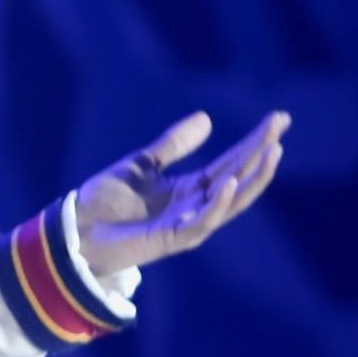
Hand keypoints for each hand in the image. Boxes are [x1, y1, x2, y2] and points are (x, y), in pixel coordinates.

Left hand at [71, 108, 287, 276]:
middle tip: (281, 125)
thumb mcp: (142, 165)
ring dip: (254, 178)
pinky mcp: (173, 238)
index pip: (233, 160)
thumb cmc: (106, 202)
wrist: (76, 231)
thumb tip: (207, 119)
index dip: (255, 140)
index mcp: (192, 188)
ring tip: (272, 151)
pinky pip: (203, 221)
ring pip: (233, 201)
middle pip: (240, 176)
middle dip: (262, 151)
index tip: (279, 118)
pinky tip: (229, 182)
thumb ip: (173, 146)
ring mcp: (189, 223)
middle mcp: (198, 206)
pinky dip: (218, 203)